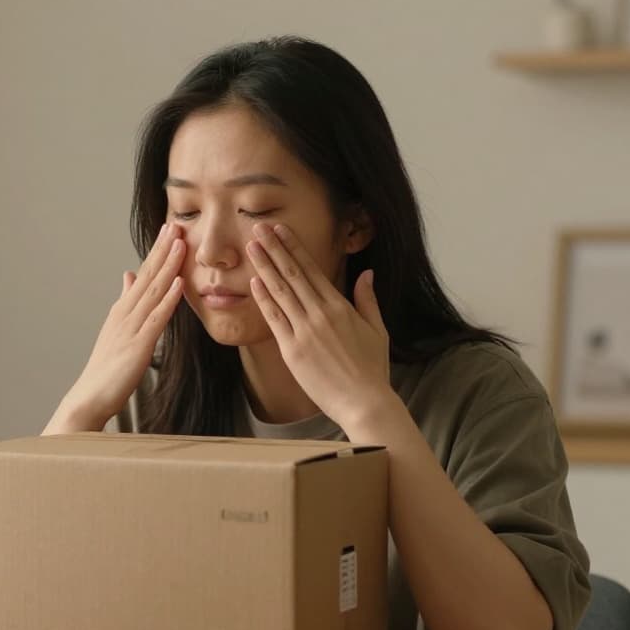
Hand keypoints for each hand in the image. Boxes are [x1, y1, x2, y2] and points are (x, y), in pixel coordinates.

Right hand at [50, 223, 185, 430]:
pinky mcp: (139, 345)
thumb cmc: (106, 369)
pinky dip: (169, 298)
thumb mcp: (116, 330)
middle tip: (176, 222)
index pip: (142, 274)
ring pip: (153, 290)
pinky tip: (180, 283)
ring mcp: (131, 327)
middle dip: (162, 248)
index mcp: (122, 310)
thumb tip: (127, 276)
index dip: (156, 251)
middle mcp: (125, 313)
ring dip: (168, 265)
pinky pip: (157, 317)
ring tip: (180, 242)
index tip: (169, 229)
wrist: (90, 397)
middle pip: (147, 275)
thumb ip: (124, 302)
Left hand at [245, 222, 393, 431]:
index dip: (294, 247)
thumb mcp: (377, 330)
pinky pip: (275, 319)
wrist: (364, 402)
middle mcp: (321, 314)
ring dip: (265, 266)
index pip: (312, 269)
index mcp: (340, 307)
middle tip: (259, 227)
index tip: (281, 229)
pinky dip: (264, 299)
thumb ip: (367, 300)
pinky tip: (254, 281)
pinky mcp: (293, 350)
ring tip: (251, 246)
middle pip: (293, 274)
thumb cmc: (373, 370)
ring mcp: (305, 331)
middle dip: (275, 248)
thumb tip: (366, 274)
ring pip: (281, 291)